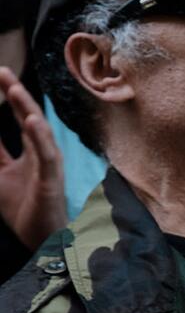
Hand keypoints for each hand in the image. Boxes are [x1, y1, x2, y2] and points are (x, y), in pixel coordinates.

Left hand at [0, 67, 65, 246]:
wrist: (41, 241)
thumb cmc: (24, 210)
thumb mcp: (0, 176)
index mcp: (30, 153)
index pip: (17, 119)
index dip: (8, 97)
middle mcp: (42, 154)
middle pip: (28, 117)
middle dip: (15, 94)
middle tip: (2, 70)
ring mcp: (48, 165)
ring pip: (39, 131)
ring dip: (26, 109)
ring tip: (13, 88)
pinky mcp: (50, 180)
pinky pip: (46, 154)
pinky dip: (39, 136)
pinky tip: (32, 119)